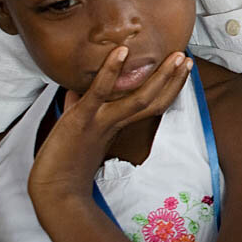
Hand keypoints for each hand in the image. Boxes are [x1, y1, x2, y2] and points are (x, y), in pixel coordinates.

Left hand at [28, 47, 190, 235]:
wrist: (53, 190)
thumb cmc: (62, 161)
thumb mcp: (74, 126)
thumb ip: (77, 106)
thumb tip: (73, 88)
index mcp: (117, 124)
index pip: (152, 105)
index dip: (169, 88)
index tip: (182, 69)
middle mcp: (116, 122)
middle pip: (154, 100)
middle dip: (174, 79)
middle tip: (187, 58)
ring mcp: (101, 120)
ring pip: (140, 98)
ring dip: (162, 76)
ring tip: (176, 56)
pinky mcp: (83, 118)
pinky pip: (100, 91)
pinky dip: (111, 71)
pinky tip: (121, 51)